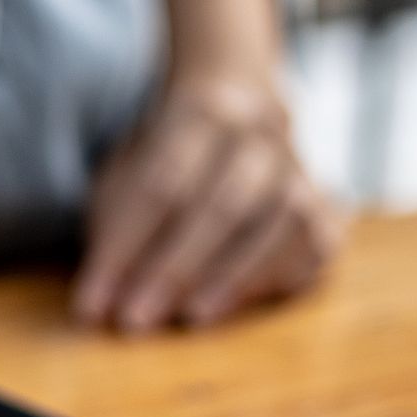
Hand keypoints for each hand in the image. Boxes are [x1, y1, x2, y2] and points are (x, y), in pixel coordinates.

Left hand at [72, 0, 339, 331]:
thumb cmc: (169, 149)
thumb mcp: (128, 165)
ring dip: (233, 276)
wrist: (242, 97)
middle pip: (223, 205)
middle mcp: (261, 132)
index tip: (93, 302)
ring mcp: (300, 167)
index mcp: (203, 109)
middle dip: (175, 268)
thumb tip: (99, 301)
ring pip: (280, 222)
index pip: (163, 183)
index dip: (126, 246)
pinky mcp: (323, 203)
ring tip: (190, 318)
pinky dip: (278, 276)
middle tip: (136, 320)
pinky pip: (316, 242)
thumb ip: (114, 224)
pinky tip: (238, 303)